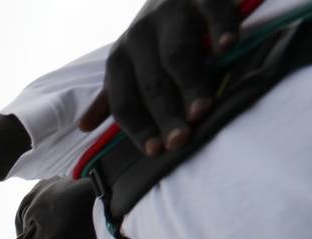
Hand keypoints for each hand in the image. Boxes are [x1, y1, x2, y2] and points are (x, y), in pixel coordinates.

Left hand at [77, 0, 241, 154]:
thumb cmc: (153, 35)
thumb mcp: (129, 63)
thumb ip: (112, 95)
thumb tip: (83, 127)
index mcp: (120, 59)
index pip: (125, 101)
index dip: (138, 127)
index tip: (156, 151)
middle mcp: (139, 37)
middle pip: (151, 84)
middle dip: (165, 114)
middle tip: (181, 140)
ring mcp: (169, 14)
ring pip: (177, 54)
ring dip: (189, 84)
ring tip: (202, 111)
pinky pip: (211, 10)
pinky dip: (219, 27)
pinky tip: (227, 47)